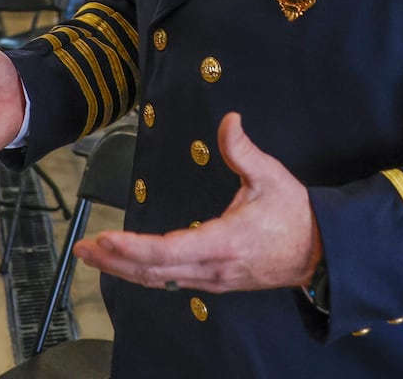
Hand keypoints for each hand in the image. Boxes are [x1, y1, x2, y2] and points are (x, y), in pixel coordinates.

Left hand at [75, 112, 321, 292]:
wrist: (319, 253)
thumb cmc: (295, 216)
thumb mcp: (272, 177)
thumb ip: (244, 150)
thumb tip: (229, 121)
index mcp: (224, 241)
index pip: (167, 250)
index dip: (132, 247)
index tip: (105, 238)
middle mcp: (213, 267)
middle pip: (152, 271)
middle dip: (114, 260)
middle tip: (83, 248)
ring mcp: (213, 279)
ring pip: (159, 280)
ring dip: (124, 268)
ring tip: (96, 255)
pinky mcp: (215, 282)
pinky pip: (172, 282)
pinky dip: (146, 273)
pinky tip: (132, 265)